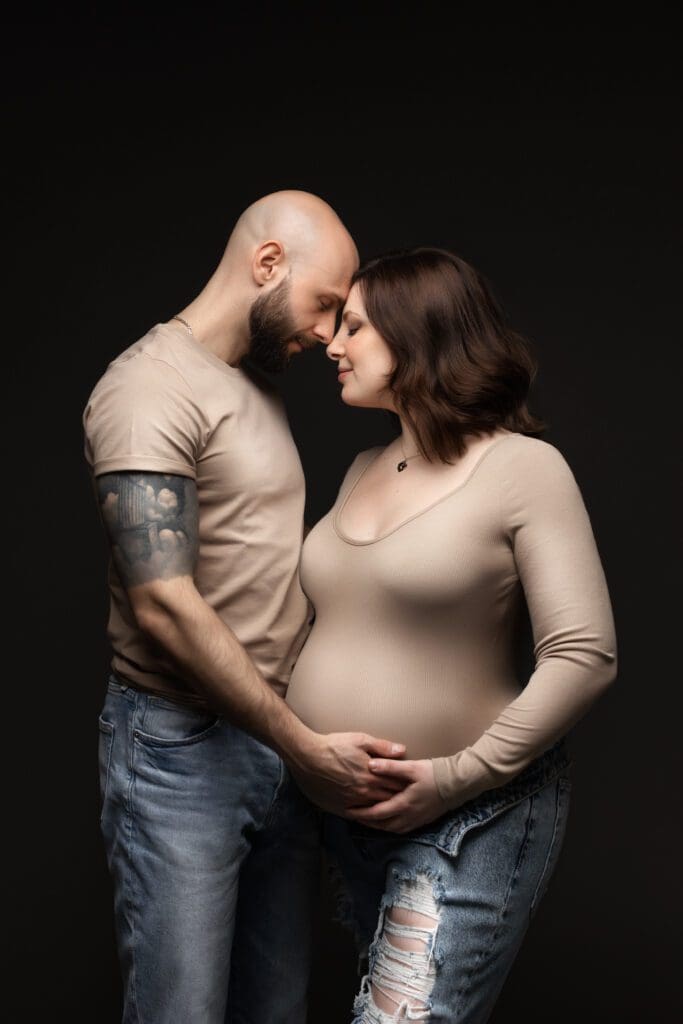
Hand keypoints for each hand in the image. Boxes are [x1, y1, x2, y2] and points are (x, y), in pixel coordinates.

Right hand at [289, 732, 409, 815]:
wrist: (306, 756)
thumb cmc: (333, 745)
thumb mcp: (360, 740)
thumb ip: (383, 747)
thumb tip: (402, 750)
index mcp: (372, 774)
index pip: (396, 784)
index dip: (406, 786)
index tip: (414, 787)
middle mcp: (364, 791)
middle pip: (389, 799)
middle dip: (400, 800)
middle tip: (411, 802)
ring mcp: (352, 801)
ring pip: (376, 811)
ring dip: (387, 811)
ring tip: (397, 813)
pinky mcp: (339, 807)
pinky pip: (359, 817)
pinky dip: (368, 818)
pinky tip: (374, 819)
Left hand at [345, 758, 446, 832]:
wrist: (458, 784)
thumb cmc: (434, 774)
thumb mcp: (412, 768)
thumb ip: (390, 767)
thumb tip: (370, 765)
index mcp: (403, 804)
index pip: (376, 813)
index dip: (360, 813)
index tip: (347, 810)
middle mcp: (407, 817)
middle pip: (381, 825)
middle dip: (365, 821)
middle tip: (351, 816)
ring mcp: (415, 821)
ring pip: (390, 829)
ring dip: (376, 825)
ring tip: (365, 819)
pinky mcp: (422, 821)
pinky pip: (400, 829)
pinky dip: (388, 827)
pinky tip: (385, 822)